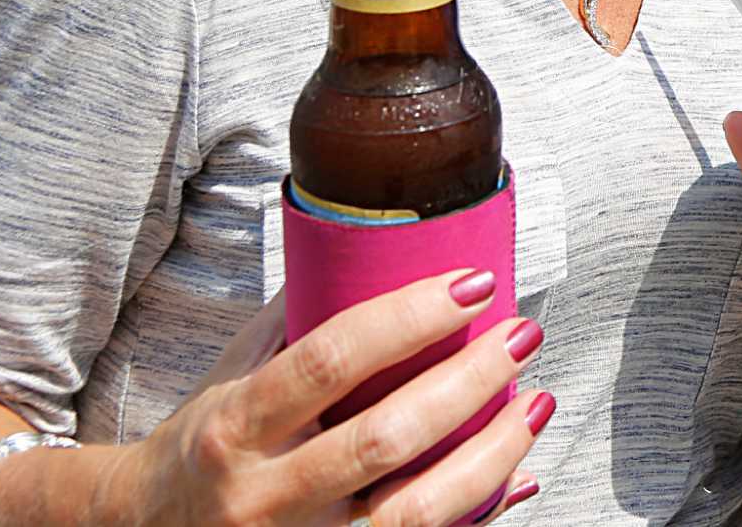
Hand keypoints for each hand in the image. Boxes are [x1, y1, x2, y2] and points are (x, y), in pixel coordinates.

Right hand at [92, 269, 550, 525]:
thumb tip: (377, 241)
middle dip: (470, 381)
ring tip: (536, 402)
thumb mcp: (232, 374)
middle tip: (523, 332)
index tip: (474, 282)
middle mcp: (263, 495)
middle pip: (386, 437)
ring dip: (491, 455)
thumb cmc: (205, 442)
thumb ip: (298, 316)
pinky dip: (478, 512)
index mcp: (236, 427)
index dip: (409, 318)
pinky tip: (516, 473)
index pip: (331, 360)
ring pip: (414, 512)